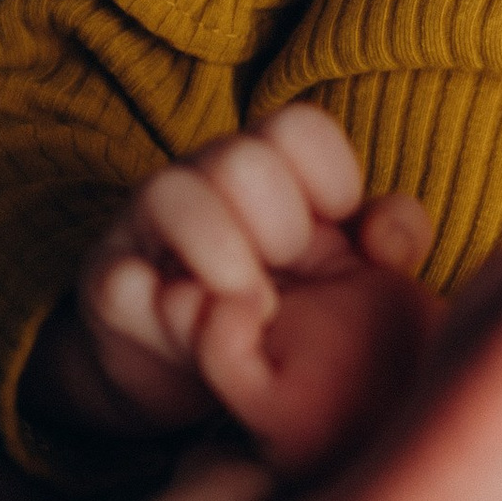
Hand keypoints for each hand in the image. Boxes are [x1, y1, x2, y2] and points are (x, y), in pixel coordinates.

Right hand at [47, 105, 434, 474]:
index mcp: (265, 162)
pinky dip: (167, 311)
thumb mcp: (351, 271)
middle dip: (281, 228)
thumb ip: (393, 238)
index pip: (298, 128)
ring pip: (173, 194)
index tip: (336, 232)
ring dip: (226, 259)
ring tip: (252, 310)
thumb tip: (386, 237)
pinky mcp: (109, 288)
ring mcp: (145, 228)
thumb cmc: (286, 306)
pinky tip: (200, 331)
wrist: (192, 372)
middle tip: (286, 276)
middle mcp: (200, 178)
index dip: (333, 182)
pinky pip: (122, 281)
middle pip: (241, 159)